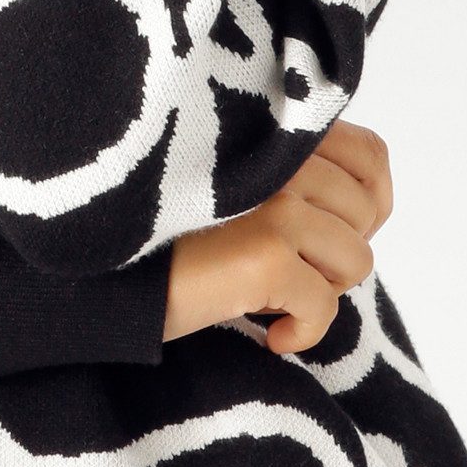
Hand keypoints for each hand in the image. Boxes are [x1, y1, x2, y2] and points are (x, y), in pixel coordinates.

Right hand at [161, 123, 394, 356]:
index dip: (367, 206)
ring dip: (317, 292)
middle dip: (334, 257)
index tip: (326, 238)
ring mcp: (275, 203)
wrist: (96, 277)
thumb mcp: (240, 188)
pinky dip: (302, 332)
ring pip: (355, 262)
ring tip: (268, 296)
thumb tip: (370, 210)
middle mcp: (278, 156)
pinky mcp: (266, 254)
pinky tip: (267, 334)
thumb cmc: (166, 239)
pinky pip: (324, 306)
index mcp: (274, 132)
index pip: (371, 156)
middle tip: (284, 273)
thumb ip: (296, 176)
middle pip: (366, 216)